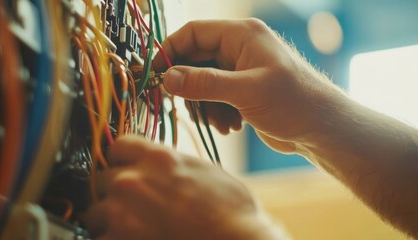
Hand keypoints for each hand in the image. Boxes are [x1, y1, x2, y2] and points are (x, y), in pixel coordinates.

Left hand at [85, 136, 283, 239]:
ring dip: (108, 220)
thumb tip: (159, 168)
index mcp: (157, 158)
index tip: (125, 169)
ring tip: (132, 229)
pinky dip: (111, 239)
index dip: (121, 160)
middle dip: (114, 192)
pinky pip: (98, 237)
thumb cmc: (231, 211)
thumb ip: (171, 165)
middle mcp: (133, 179)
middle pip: (102, 179)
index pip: (118, 146)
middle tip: (133, 207)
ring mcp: (121, 212)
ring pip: (94, 211)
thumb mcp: (203, 171)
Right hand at [155, 19, 344, 152]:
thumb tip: (167, 78)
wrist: (320, 129)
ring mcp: (240, 71)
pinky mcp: (242, 92)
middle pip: (195, 60)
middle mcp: (239, 49)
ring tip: (220, 122)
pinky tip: (230, 126)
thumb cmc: (294, 102)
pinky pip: (215, 98)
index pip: (194, 33)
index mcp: (241, 35)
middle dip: (190, 87)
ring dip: (205, 105)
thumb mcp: (246, 91)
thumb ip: (205, 83)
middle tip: (187, 107)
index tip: (155, 74)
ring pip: (203, 83)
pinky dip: (216, 113)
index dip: (171, 51)